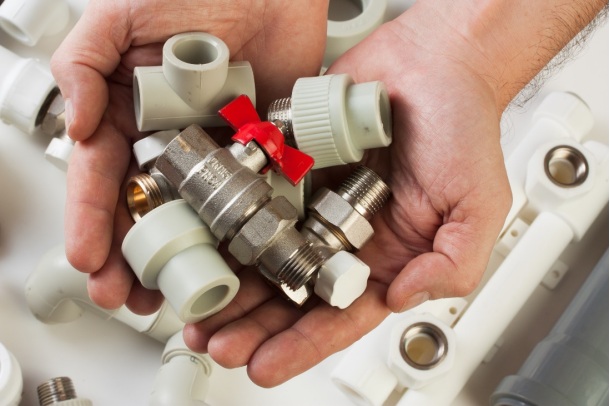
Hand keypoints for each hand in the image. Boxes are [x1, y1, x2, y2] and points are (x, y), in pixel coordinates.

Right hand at [50, 0, 328, 310]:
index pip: (102, 175)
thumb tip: (75, 125)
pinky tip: (228, 261)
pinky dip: (236, 231)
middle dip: (129, 256)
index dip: (91, 219)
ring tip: (171, 294)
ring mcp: (213, 149)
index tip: (87, 259)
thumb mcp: (120, 16)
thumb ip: (84, 63)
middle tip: (125, 296)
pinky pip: (245, 196)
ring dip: (178, 257)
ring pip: (191, 214)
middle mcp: (168, 139)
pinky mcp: (256, 151)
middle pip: (142, 208)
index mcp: (128, 113)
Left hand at [184, 4, 511, 385]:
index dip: (301, 345)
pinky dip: (226, 227)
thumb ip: (451, 263)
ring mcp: (312, 205)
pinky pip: (252, 203)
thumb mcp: (478, 205)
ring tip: (198, 313)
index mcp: (386, 257)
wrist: (432, 63)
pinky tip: (202, 248)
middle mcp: (343, 237)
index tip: (265, 366)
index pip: (339, 316)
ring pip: (262, 257)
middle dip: (252, 326)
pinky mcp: (289, 170)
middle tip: (217, 344)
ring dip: (231, 288)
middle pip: (290, 296)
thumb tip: (403, 297)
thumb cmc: (461, 127)